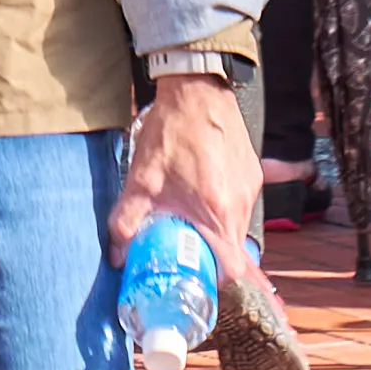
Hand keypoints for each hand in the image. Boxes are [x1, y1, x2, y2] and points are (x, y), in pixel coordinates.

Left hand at [109, 61, 263, 279]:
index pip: (232, 269)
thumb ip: (127, 221)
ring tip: (191, 217)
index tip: (199, 280)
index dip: (218, 281)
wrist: (197, 88)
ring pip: (238, 224)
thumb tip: (117, 253)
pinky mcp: (253, 171)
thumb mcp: (141, 179)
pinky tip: (201, 191)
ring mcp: (251, 187)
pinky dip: (223, 205)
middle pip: (235, 249)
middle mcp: (241, 204)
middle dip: (212, 254)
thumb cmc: (172, 132)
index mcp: (217, 213)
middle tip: (187, 249)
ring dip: (217, 228)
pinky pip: (241, 201)